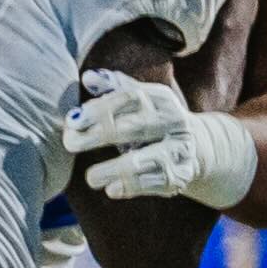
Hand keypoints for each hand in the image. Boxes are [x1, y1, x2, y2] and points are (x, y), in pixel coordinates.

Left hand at [70, 72, 258, 209]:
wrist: (196, 147)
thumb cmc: (152, 121)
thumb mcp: (138, 101)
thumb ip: (114, 89)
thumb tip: (89, 78)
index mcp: (161, 100)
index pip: (130, 98)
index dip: (100, 108)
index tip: (73, 120)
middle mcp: (175, 123)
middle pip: (137, 127)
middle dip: (100, 135)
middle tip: (70, 143)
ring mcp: (181, 150)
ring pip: (150, 158)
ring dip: (116, 169)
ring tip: (91, 178)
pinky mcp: (181, 175)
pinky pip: (156, 182)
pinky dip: (132, 187)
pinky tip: (111, 189)